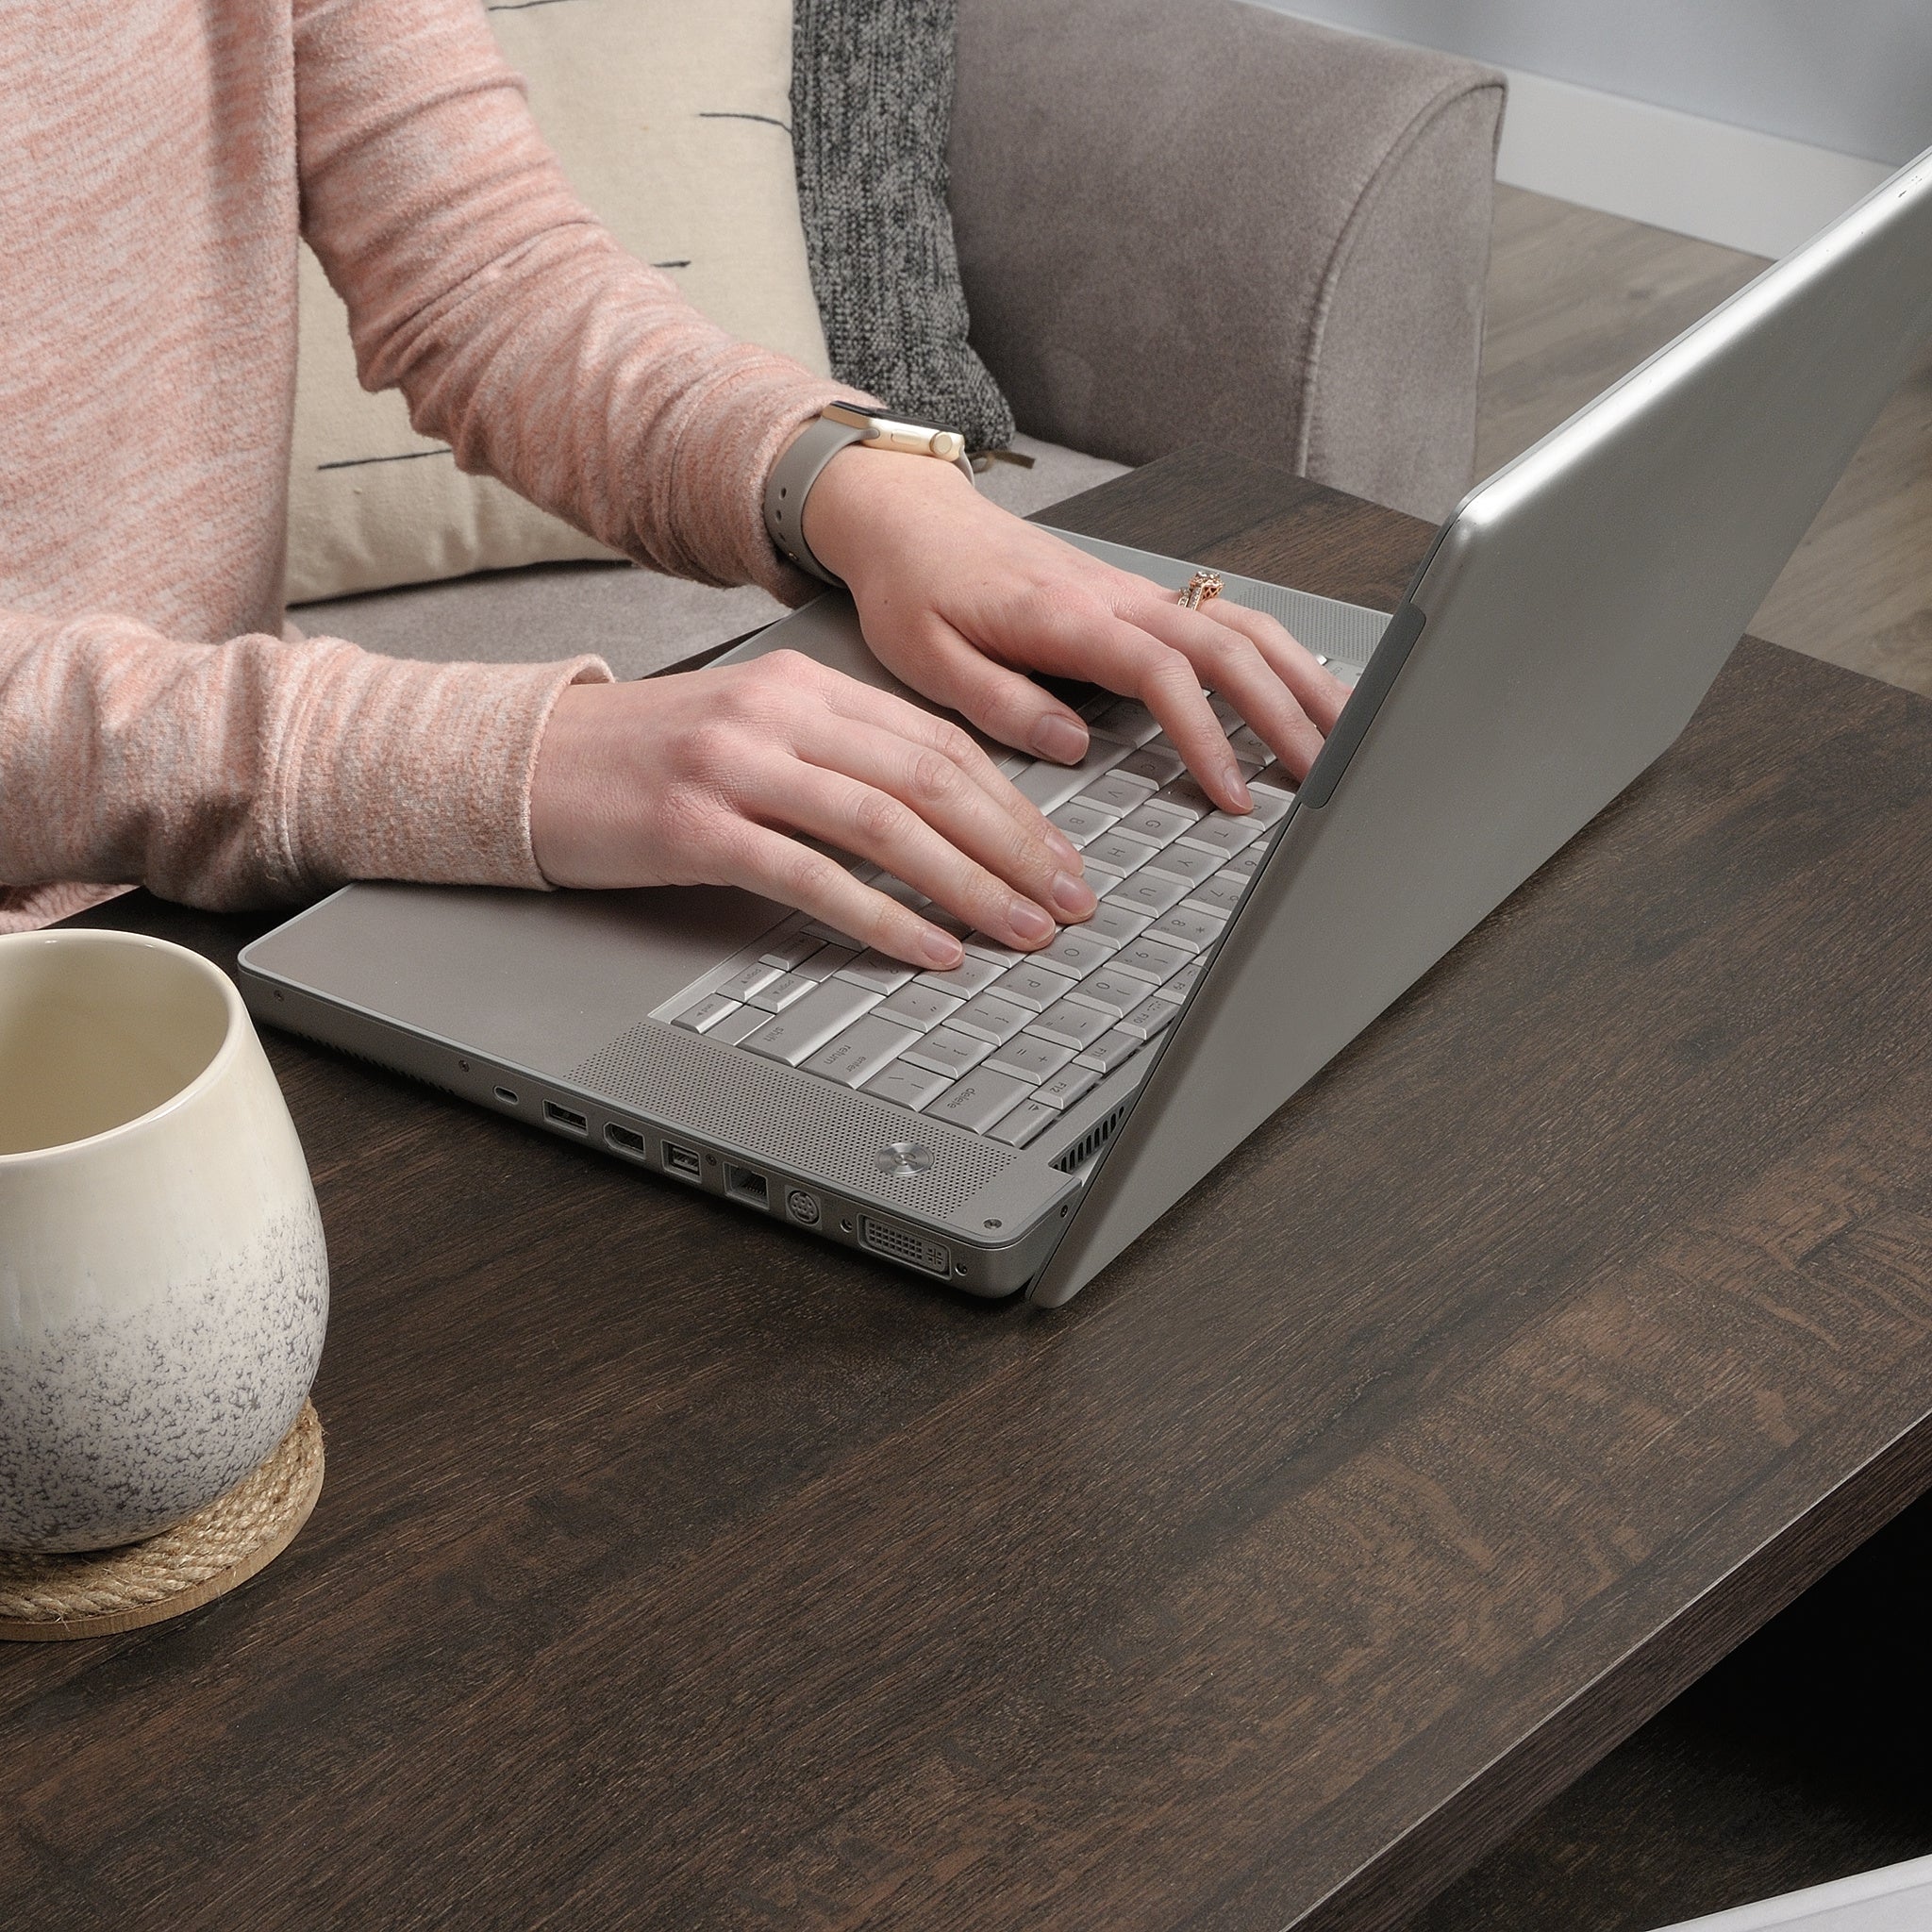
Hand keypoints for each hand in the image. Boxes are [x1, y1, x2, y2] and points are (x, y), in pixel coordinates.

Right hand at [528, 651, 1096, 968]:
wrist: (523, 763)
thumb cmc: (641, 760)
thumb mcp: (750, 732)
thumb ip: (836, 757)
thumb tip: (938, 818)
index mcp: (802, 685)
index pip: (936, 742)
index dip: (1012, 803)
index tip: (1060, 854)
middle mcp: (778, 714)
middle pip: (929, 780)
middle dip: (1015, 847)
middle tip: (1067, 901)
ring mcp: (736, 767)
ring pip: (885, 826)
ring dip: (968, 886)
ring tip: (1020, 930)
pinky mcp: (697, 828)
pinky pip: (813, 877)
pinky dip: (883, 918)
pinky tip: (929, 949)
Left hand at [804, 445, 1352, 814]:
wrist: (910, 516)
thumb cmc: (914, 585)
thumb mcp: (926, 658)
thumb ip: (999, 703)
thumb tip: (1071, 745)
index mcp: (1066, 614)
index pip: (1164, 672)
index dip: (1208, 734)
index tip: (1234, 792)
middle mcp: (1114, 594)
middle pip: (1229, 645)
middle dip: (1287, 711)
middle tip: (1327, 775)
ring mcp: (1133, 591)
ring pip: (1241, 625)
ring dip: (1299, 677)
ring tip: (1345, 733)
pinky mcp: (1136, 596)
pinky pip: (1224, 619)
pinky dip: (1275, 653)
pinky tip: (1304, 685)